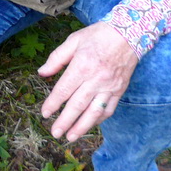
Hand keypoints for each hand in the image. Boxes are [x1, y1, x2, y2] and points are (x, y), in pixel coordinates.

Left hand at [37, 22, 137, 141]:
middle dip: (65, 121)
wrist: (129, 34)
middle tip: (55, 133)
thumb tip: (41, 73)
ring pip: (94, 111)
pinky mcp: (119, 90)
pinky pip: (109, 109)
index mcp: (82, 66)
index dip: (53, 103)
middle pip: (77, 105)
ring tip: (71, 137)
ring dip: (82, 126)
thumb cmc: (98, 36)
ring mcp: (109, 86)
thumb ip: (56, 58)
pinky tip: (90, 125)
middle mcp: (96, 79)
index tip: (45, 113)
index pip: (64, 90)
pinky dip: (99, 119)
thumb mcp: (73, 41)